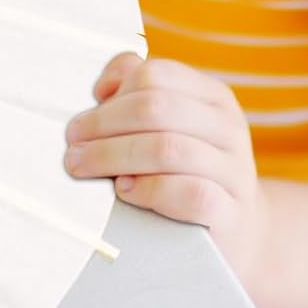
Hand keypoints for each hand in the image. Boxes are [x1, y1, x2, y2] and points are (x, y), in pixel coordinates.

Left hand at [64, 52, 274, 293]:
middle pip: (155, 108)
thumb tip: (104, 90)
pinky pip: (190, 193)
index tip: (82, 120)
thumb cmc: (184, 171)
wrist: (234, 232)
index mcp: (211, 96)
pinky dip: (149, 189)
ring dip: (113, 156)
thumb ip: (135, 94)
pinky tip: (125, 191)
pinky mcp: (232, 213)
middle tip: (72, 146)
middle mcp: (228, 127)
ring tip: (84, 167)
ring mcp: (235, 171)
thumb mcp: (166, 126)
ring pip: (168, 148)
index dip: (112, 94)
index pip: (155, 75)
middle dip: (103, 125)